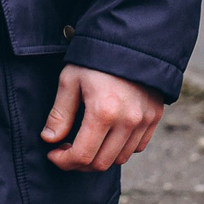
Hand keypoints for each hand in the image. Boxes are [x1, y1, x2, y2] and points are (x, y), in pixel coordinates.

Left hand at [40, 65, 163, 171]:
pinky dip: (120, 149)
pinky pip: (137, 147)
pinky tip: (107, 136)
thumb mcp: (70, 80)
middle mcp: (128, 120)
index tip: (54, 154)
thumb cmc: (95, 58)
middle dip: (79, 163)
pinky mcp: (154, 117)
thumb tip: (49, 139)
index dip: (64, 161)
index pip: (82, 155)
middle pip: (101, 163)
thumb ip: (60, 113)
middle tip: (66, 151)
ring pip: (120, 158)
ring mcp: (144, 121)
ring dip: (100, 158)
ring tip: (86, 143)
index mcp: (104, 111)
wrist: (130, 39)